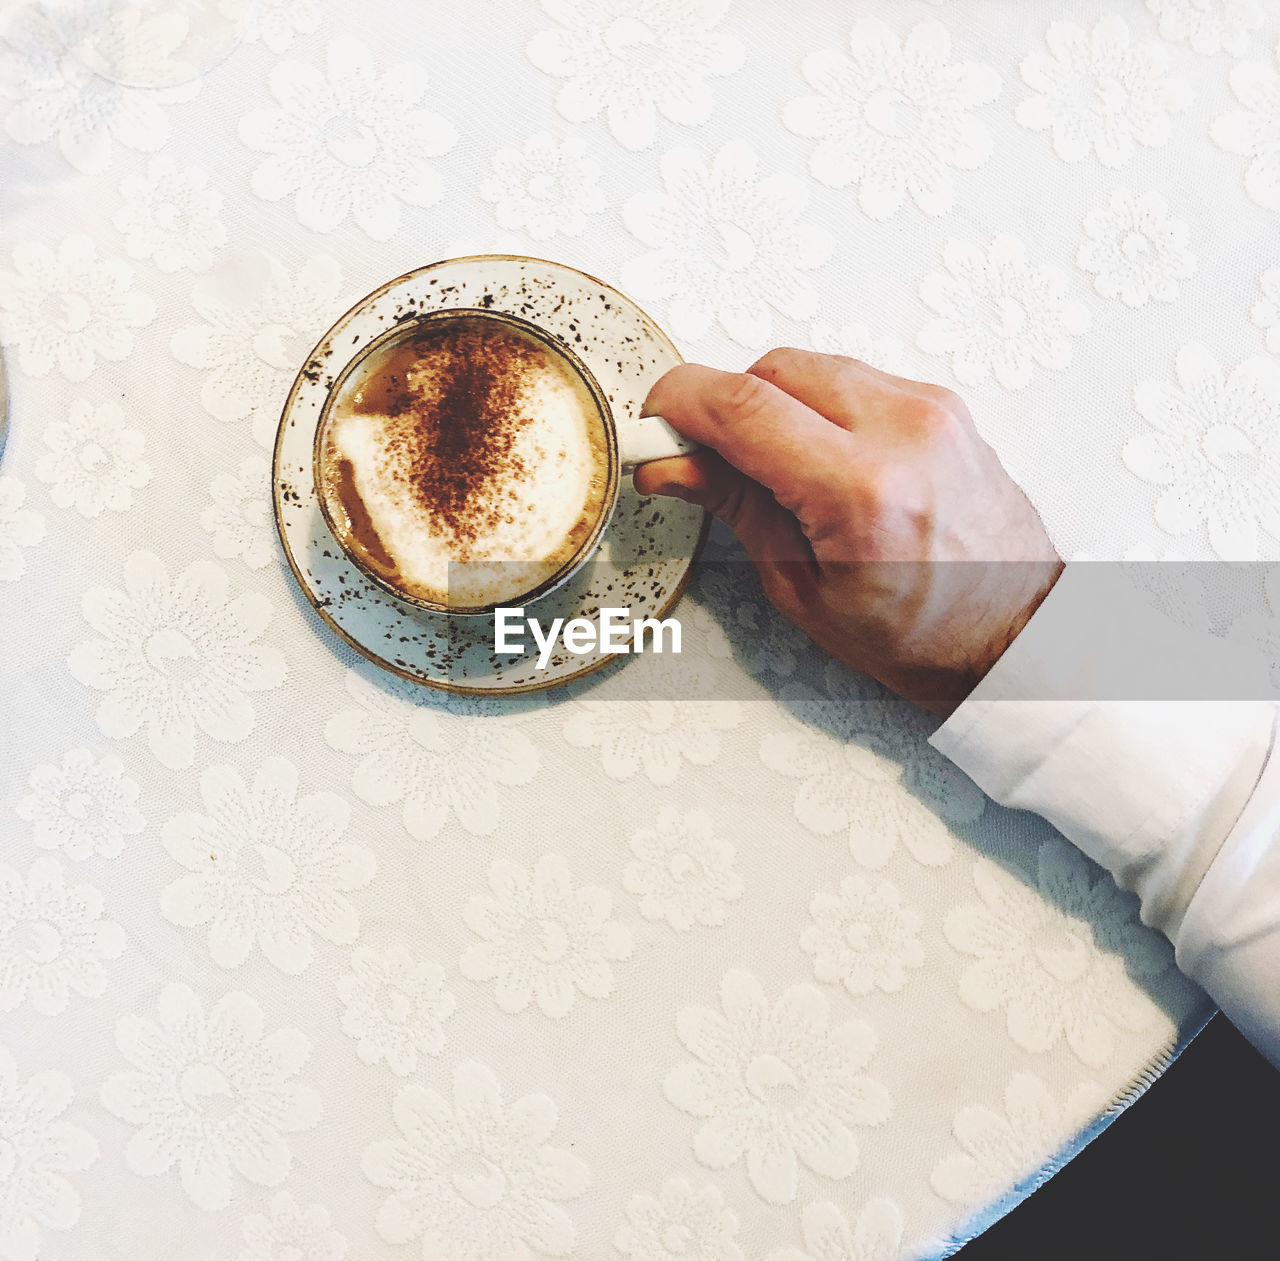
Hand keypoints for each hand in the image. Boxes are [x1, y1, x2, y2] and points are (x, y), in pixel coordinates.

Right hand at [635, 349, 1063, 716]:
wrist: (1012, 634)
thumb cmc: (920, 634)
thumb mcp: (801, 587)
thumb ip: (736, 507)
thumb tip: (672, 463)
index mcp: (862, 491)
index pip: (744, 405)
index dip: (680, 402)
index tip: (653, 419)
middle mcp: (904, 432)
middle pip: (772, 369)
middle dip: (723, 403)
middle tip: (702, 454)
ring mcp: (931, 409)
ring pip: (811, 365)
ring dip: (770, 402)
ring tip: (767, 465)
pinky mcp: (942, 404)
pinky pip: (853, 377)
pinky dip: (816, 404)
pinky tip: (815, 455)